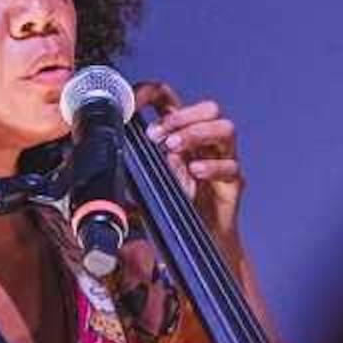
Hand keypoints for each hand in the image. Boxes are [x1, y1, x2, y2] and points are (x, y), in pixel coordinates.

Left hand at [133, 79, 245, 257]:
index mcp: (180, 136)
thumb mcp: (144, 185)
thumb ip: (132, 168)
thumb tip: (109, 154)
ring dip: (197, 133)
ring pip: (226, 129)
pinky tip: (194, 173)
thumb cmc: (172, 212)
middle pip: (208, 108)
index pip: (171, 100)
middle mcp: (205, 144)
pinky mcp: (233, 185)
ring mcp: (222, 162)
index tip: (131, 104)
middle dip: (181, 115)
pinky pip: (231, 167)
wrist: (197, 249)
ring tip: (174, 149)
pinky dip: (212, 166)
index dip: (151, 93)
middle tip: (156, 135)